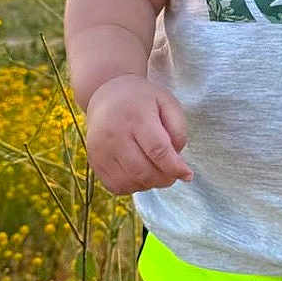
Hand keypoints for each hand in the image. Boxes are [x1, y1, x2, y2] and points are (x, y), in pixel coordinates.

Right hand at [83, 75, 192, 195]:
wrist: (107, 93)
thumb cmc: (143, 100)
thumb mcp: (167, 103)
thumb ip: (178, 130)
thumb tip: (176, 160)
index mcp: (135, 117)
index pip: (158, 150)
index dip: (175, 167)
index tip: (188, 174)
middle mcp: (114, 134)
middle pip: (143, 171)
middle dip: (164, 179)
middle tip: (173, 174)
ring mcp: (100, 149)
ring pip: (129, 182)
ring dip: (149, 184)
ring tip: (158, 172)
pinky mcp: (94, 161)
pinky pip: (115, 186)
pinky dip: (132, 186)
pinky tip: (141, 174)